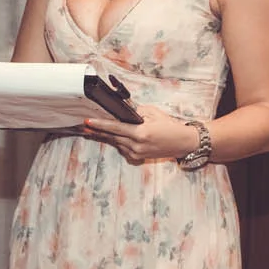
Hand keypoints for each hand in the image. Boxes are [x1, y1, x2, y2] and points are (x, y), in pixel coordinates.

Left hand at [80, 106, 201, 164]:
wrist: (183, 142)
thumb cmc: (170, 126)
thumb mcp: (153, 113)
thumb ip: (136, 112)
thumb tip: (122, 111)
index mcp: (141, 133)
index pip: (115, 128)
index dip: (100, 125)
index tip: (87, 122)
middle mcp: (137, 145)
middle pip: (112, 137)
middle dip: (97, 131)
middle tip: (85, 126)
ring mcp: (137, 153)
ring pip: (116, 143)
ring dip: (106, 136)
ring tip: (93, 130)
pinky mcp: (138, 157)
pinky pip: (123, 148)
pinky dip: (118, 141)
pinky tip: (112, 136)